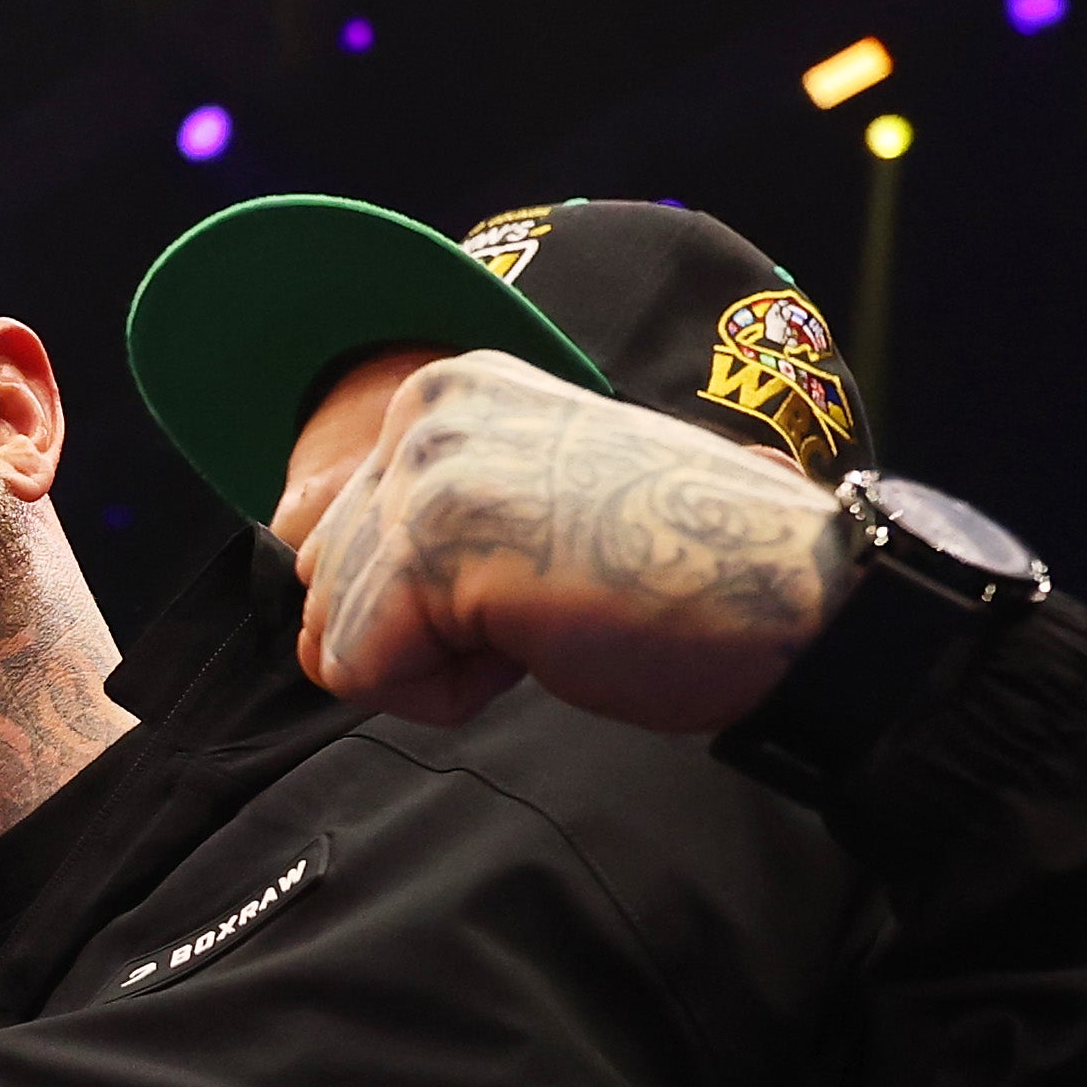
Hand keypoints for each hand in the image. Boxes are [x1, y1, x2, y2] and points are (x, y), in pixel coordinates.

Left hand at [289, 351, 853, 731]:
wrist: (788, 597)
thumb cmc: (675, 570)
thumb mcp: (520, 517)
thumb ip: (412, 534)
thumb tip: (299, 599)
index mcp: (446, 391)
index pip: (336, 543)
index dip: (429, 602)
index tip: (540, 572)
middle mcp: (426, 408)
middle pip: (322, 588)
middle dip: (419, 633)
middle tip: (547, 601)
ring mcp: (428, 468)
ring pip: (336, 634)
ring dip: (436, 665)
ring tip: (546, 617)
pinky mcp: (436, 542)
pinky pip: (361, 673)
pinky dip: (446, 695)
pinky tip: (538, 644)